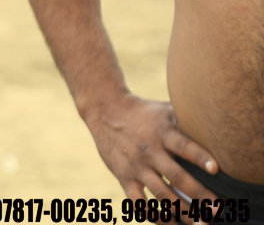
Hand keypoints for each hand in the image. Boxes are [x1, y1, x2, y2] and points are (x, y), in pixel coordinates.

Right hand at [84, 93, 217, 206]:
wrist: (104, 109)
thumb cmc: (144, 111)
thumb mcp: (164, 110)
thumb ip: (187, 121)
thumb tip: (218, 130)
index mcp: (161, 132)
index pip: (182, 145)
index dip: (199, 156)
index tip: (216, 169)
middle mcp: (149, 150)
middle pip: (175, 175)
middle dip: (198, 194)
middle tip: (217, 210)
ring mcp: (135, 165)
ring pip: (160, 193)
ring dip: (181, 211)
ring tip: (200, 224)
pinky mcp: (124, 176)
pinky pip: (138, 202)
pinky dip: (154, 216)